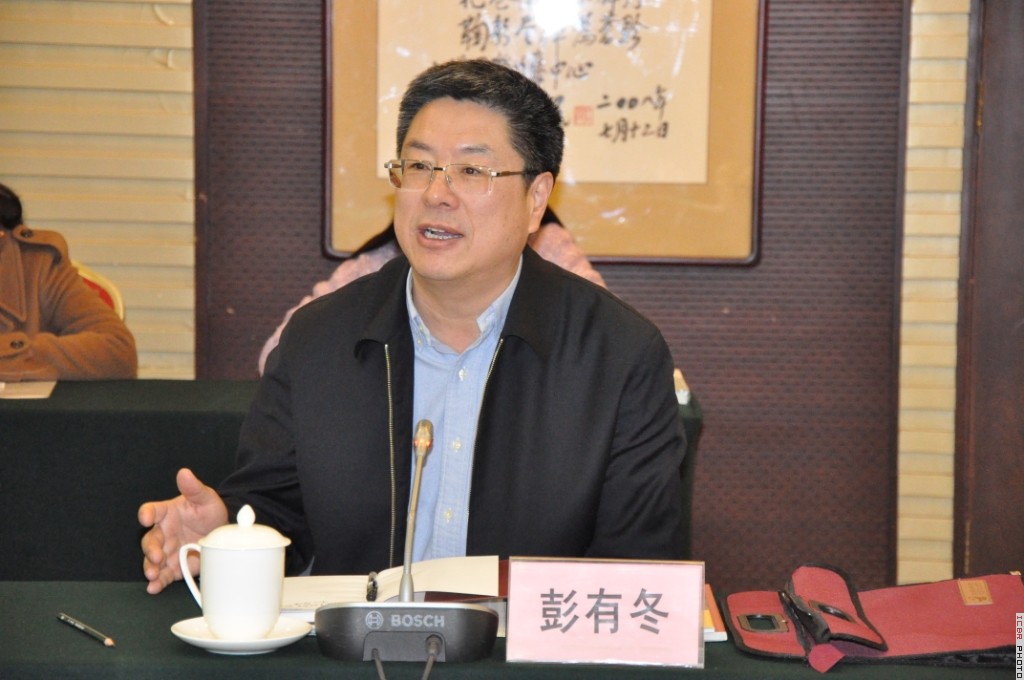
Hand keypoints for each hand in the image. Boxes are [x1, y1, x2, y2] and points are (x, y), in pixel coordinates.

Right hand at [138, 468, 227, 593]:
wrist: (222, 531)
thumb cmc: (209, 511)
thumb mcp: (206, 498)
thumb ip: (194, 488)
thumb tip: (184, 473)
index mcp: (167, 513)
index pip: (152, 511)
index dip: (147, 514)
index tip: (146, 518)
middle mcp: (163, 533)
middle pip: (149, 540)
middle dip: (150, 549)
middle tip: (157, 556)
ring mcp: (167, 551)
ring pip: (152, 560)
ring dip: (151, 567)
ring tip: (153, 574)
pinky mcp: (173, 567)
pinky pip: (163, 575)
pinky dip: (158, 582)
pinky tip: (154, 587)